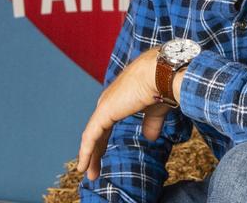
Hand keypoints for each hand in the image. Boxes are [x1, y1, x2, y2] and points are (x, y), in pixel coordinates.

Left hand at [77, 48, 172, 180]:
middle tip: (92, 170)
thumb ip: (151, 123)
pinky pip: (91, 137)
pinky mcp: (104, 112)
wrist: (162, 73)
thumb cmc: (162, 85)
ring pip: (92, 136)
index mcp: (120, 99)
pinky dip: (86, 152)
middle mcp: (109, 101)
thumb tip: (149, 137)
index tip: (101, 157)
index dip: (103, 141)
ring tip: (89, 174)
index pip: (106, 124)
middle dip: (95, 152)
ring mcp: (105, 106)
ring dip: (89, 156)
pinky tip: (84, 166)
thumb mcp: (156, 109)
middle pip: (97, 131)